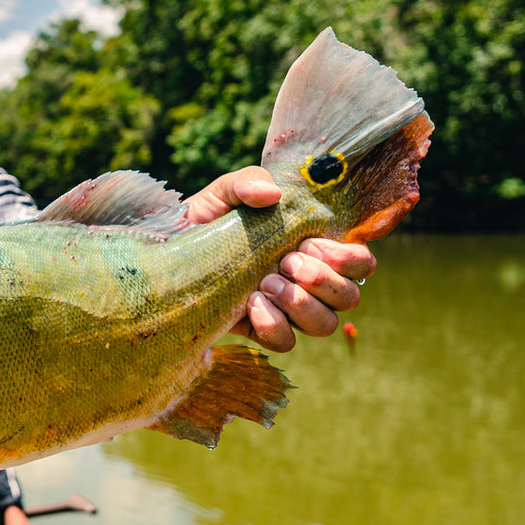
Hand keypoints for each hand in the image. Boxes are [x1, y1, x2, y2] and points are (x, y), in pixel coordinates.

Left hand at [186, 166, 376, 352]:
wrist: (164, 252)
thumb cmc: (204, 219)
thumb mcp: (223, 193)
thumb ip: (248, 181)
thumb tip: (272, 193)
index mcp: (313, 247)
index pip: (360, 263)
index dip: (347, 258)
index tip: (307, 243)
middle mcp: (307, 282)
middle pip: (350, 297)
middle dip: (323, 280)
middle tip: (286, 261)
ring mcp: (286, 309)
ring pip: (325, 324)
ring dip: (301, 305)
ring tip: (265, 283)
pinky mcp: (260, 329)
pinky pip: (286, 342)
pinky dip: (275, 326)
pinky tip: (251, 304)